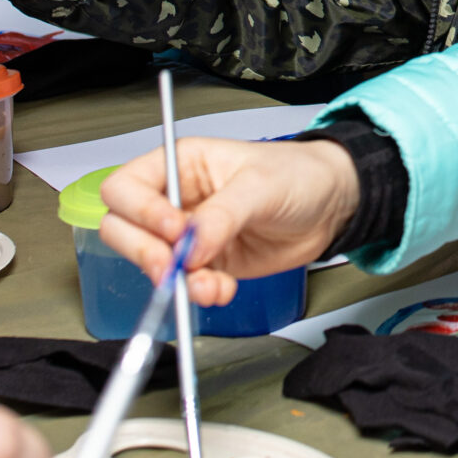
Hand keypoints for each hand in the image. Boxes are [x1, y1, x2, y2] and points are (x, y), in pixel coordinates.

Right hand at [98, 136, 355, 306]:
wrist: (333, 205)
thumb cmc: (299, 174)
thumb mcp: (260, 185)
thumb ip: (222, 215)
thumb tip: (189, 247)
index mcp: (181, 164)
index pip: (127, 187)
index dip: (138, 211)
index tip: (172, 229)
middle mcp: (177, 199)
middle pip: (124, 228)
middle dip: (144, 252)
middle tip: (173, 266)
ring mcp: (189, 235)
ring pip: (151, 262)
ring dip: (174, 280)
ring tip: (208, 283)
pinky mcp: (208, 263)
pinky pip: (186, 284)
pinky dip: (198, 293)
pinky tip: (222, 289)